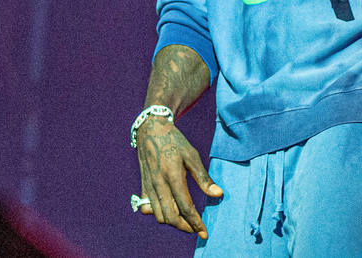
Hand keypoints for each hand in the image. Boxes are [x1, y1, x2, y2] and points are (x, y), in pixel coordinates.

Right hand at [136, 116, 222, 238]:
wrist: (151, 130)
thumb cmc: (174, 141)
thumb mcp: (192, 155)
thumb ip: (203, 177)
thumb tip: (218, 194)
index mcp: (173, 175)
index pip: (185, 207)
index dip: (195, 222)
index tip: (204, 231)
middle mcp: (159, 184)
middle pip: (171, 217)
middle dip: (185, 227)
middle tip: (197, 228)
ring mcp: (149, 186)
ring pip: (159, 216)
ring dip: (173, 222)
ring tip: (186, 220)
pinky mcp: (143, 186)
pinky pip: (149, 209)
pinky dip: (160, 214)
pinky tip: (171, 210)